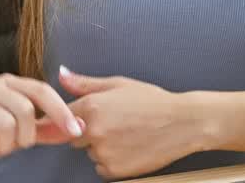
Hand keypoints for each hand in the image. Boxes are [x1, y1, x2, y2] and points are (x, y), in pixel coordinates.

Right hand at [0, 73, 84, 170]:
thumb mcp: (17, 131)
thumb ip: (45, 128)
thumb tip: (76, 127)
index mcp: (8, 83)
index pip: (41, 90)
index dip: (60, 110)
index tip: (75, 130)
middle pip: (25, 109)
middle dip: (25, 136)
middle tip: (14, 144)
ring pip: (6, 124)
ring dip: (5, 145)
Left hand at [60, 66, 206, 180]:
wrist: (182, 123)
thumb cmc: (153, 101)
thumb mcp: (119, 84)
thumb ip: (84, 83)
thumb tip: (62, 76)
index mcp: (91, 106)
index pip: (62, 117)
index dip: (73, 117)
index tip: (86, 118)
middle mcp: (93, 130)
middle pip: (74, 137)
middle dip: (89, 131)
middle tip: (115, 123)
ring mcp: (103, 152)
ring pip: (90, 153)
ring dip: (101, 147)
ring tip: (127, 134)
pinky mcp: (113, 170)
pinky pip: (101, 168)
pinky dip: (112, 161)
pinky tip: (130, 148)